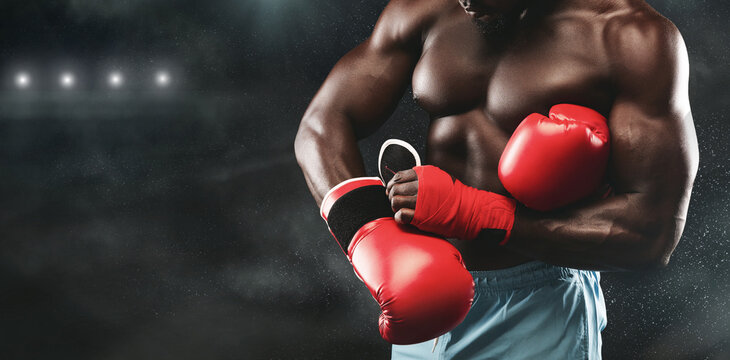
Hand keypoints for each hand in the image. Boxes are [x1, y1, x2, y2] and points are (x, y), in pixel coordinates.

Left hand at [389, 165, 515, 242]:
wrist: (468, 210)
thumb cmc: (455, 196)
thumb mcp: (439, 178)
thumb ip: (423, 177)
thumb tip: (405, 180)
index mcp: (424, 175)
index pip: (399, 176)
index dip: (393, 183)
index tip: (394, 189)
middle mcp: (420, 186)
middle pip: (395, 188)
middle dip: (392, 195)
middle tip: (397, 201)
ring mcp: (420, 201)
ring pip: (395, 200)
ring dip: (395, 206)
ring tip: (402, 209)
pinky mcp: (421, 216)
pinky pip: (400, 215)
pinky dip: (399, 217)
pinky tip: (405, 218)